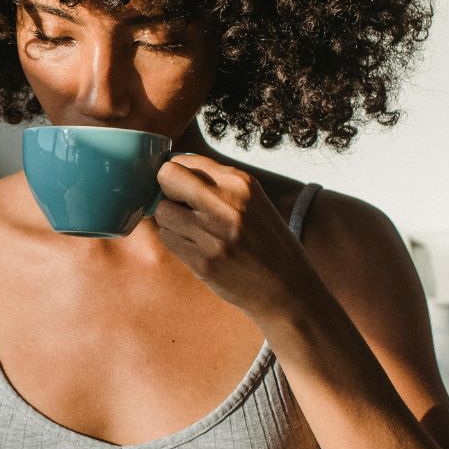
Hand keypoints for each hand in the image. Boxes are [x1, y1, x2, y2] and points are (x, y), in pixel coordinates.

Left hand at [150, 153, 316, 320]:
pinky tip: (194, 246)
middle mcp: (227, 205)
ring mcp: (213, 235)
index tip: (180, 186)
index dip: (176, 174)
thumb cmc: (266, 240)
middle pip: (167, 178)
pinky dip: (175, 240)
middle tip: (178, 204)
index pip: (184, 161)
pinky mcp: (203, 261)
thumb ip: (216, 184)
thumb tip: (169, 171)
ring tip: (191, 229)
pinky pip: (167, 239)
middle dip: (166, 190)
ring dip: (170, 220)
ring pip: (162, 212)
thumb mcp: (252, 200)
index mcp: (241, 183)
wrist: (286, 286)